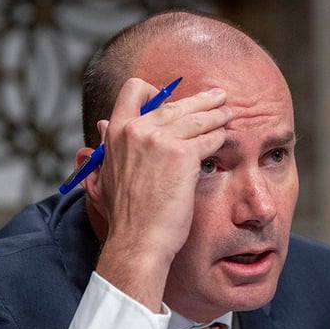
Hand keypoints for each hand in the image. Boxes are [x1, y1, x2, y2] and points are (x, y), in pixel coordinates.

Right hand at [83, 78, 229, 310]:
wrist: (138, 240)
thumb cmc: (126, 215)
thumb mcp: (104, 174)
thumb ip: (106, 147)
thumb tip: (101, 125)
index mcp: (116, 131)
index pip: (134, 89)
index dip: (156, 91)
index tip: (171, 100)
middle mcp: (136, 129)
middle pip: (175, 102)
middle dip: (201, 100)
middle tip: (217, 98)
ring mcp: (160, 140)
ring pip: (198, 116)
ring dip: (217, 114)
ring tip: (228, 114)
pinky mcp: (182, 155)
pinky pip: (209, 138)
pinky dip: (220, 137)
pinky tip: (225, 139)